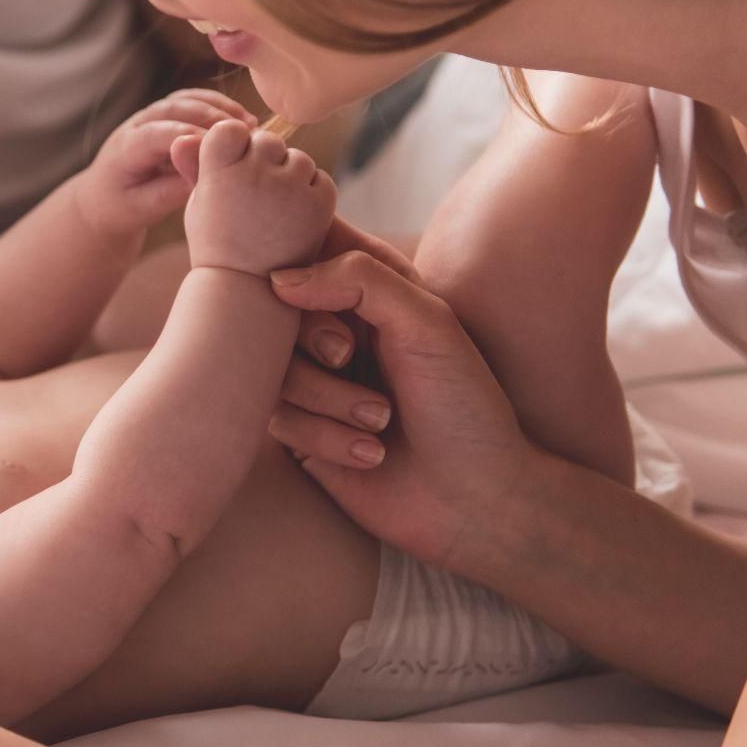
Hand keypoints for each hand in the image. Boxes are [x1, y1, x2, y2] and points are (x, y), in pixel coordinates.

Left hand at [74, 89, 256, 231]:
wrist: (103, 198)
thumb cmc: (120, 208)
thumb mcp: (141, 209)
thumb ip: (168, 194)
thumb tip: (203, 178)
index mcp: (126, 149)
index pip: (158, 134)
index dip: (189, 136)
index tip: (220, 148)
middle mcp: (136, 125)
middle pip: (173, 109)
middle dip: (209, 116)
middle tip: (243, 131)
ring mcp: (151, 116)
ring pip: (184, 99)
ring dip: (218, 107)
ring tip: (249, 123)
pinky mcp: (166, 116)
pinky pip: (192, 101)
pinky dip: (217, 106)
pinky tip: (242, 120)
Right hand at [174, 120, 335, 275]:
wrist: (246, 289)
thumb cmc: (216, 244)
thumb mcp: (199, 203)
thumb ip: (198, 166)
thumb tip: (182, 137)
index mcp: (218, 170)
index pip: (230, 128)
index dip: (232, 146)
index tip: (230, 172)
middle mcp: (254, 174)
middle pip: (268, 140)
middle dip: (264, 161)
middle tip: (255, 198)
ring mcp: (290, 188)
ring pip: (298, 158)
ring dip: (290, 176)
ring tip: (274, 211)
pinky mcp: (320, 203)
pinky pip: (320, 179)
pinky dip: (312, 193)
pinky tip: (294, 218)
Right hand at [266, 250, 543, 579]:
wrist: (478, 503)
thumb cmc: (466, 408)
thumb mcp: (428, 324)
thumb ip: (358, 277)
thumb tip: (276, 280)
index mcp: (370, 289)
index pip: (306, 244)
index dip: (297, 262)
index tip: (322, 296)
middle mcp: (335, 328)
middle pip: (271, 307)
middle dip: (311, 338)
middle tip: (348, 358)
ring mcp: (313, 379)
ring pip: (267, 368)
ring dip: (327, 399)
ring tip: (380, 421)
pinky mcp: (300, 429)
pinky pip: (275, 419)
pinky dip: (324, 437)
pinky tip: (371, 455)